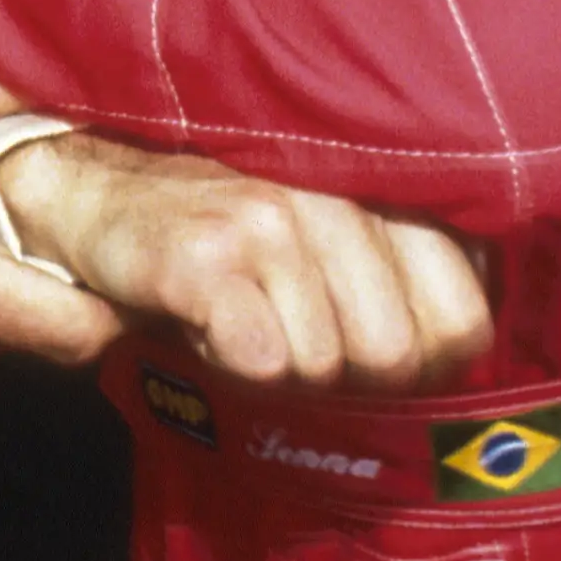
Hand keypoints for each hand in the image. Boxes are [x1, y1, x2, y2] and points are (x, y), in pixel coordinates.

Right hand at [0, 47, 121, 385]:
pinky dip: (10, 304)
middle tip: (109, 232)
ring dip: (48, 296)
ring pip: (30, 343)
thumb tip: (110, 91)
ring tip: (51, 234)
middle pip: (65, 341)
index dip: (124, 296)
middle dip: (93, 290)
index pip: (83, 333)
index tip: (138, 249)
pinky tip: (0, 253)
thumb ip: (25, 93)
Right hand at [0, 137, 492, 391]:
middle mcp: (340, 195)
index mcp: (387, 188)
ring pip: (325, 365)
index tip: (366, 350)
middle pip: (396, 356)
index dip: (421, 365)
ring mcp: (274, 219)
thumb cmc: (233, 227)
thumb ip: (411, 268)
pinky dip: (234, 364)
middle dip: (345, 373)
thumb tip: (463, 341)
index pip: (462, 323)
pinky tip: (207, 327)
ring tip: (244, 316)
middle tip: (290, 334)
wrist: (98, 193)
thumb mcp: (338, 233)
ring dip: (280, 366)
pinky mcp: (208, 254)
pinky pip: (262, 359)